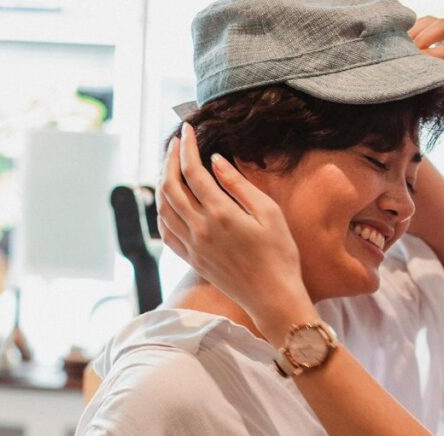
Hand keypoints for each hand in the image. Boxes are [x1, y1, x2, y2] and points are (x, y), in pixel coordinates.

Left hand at [156, 124, 314, 335]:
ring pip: (163, 208)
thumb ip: (240, 186)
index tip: (187, 130)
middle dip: (169, 159)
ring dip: (163, 183)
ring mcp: (193, 247)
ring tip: (171, 168)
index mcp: (221, 214)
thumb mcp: (270, 214)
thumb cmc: (280, 256)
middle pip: (170, 186)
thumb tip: (216, 162)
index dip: (187, 147)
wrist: (274, 298)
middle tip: (176, 143)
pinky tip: (170, 204)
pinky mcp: (193, 260)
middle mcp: (200, 229)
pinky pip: (166, 232)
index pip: (193, 171)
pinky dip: (163, 213)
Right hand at [410, 17, 443, 139]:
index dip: (430, 55)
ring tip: (405, 50)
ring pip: (436, 22)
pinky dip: (417, 33)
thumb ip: (438, 77)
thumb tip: (415, 63)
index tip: (412, 64)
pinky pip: (432, 25)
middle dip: (422, 39)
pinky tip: (407, 46)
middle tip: (407, 55)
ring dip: (417, 34)